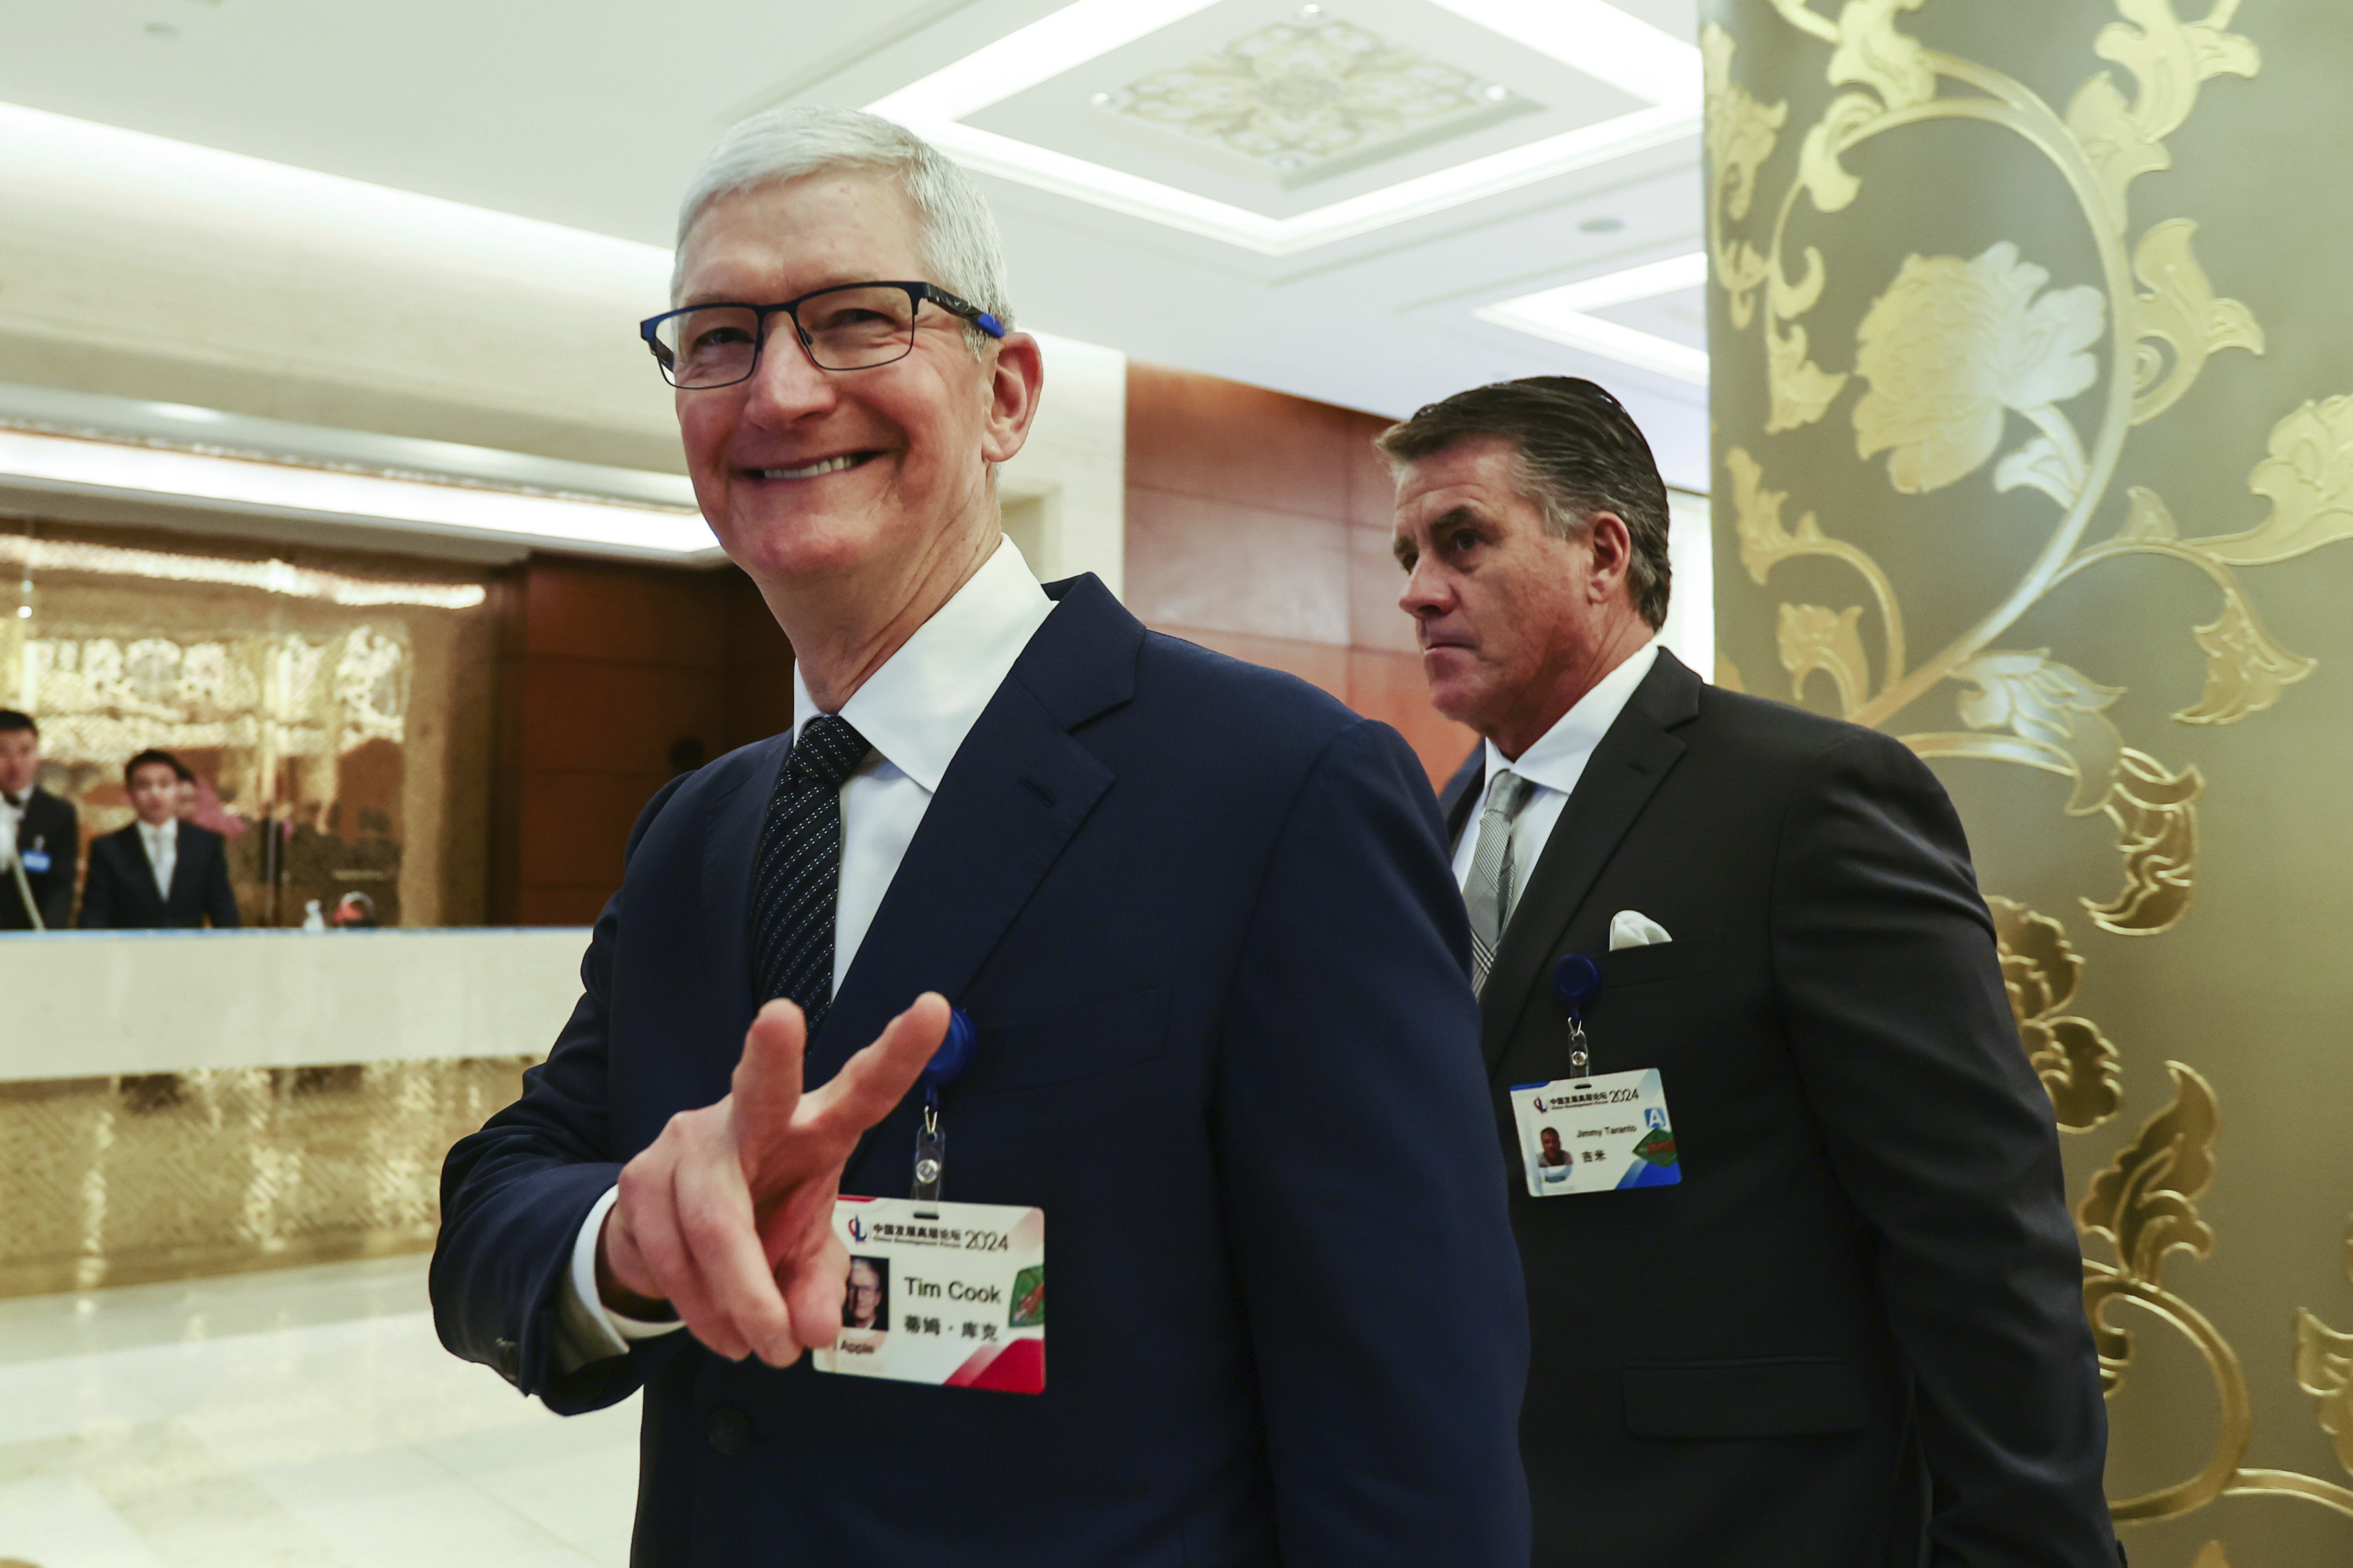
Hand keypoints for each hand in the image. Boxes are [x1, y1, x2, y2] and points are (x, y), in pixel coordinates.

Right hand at [597, 993, 947, 1364]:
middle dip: (772, 1057)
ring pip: (715, 1224)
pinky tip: (720, 1330)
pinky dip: (700, 1309)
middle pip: (763, 1090)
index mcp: (817, 1125)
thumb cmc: (764, 1221)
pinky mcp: (640, 1176)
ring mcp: (689, 1139)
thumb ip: (819, 1289)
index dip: (900, 1053)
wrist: (673, 1236)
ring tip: (761, 1347)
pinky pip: (671, 1255)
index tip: (934, 1009)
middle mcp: (751, 1115)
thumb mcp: (805, 1257)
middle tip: (781, 1017)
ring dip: (739, 1302)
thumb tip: (813, 1330)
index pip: (865, 1087)